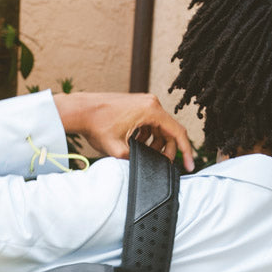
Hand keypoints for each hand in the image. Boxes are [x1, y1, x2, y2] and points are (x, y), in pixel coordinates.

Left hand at [53, 91, 194, 169]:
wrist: (80, 110)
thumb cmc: (96, 124)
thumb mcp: (117, 149)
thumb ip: (135, 161)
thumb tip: (146, 169)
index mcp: (151, 110)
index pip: (178, 133)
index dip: (186, 152)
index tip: (190, 166)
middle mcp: (151, 103)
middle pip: (170, 132)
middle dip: (167, 150)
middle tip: (161, 165)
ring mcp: (144, 103)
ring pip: (159, 129)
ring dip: (155, 144)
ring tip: (142, 154)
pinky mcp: (137, 106)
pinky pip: (149, 124)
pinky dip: (146, 137)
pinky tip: (134, 145)